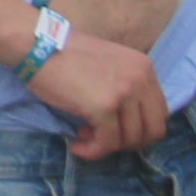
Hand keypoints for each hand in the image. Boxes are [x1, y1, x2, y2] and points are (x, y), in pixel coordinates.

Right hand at [28, 30, 168, 157]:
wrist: (35, 44)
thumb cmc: (64, 53)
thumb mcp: (108, 65)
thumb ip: (125, 86)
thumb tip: (127, 122)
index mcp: (144, 67)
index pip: (160, 112)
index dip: (139, 129)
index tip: (115, 129)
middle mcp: (141, 79)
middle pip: (154, 130)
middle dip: (129, 142)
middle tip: (103, 139)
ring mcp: (124, 92)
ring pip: (130, 140)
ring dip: (107, 146)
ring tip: (84, 137)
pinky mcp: (104, 107)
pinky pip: (107, 143)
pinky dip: (93, 151)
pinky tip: (77, 145)